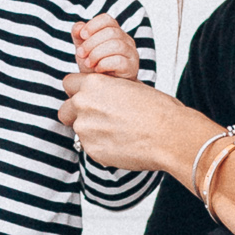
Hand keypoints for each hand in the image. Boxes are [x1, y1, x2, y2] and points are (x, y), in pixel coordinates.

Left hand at [59, 71, 206, 171]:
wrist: (169, 135)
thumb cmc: (157, 109)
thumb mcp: (131, 86)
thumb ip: (109, 88)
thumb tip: (103, 91)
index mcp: (93, 84)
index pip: (68, 83)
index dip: (78, 91)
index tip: (88, 98)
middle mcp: (83, 105)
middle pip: (65, 110)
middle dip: (76, 114)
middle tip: (99, 119)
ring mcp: (85, 130)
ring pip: (79, 130)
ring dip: (92, 132)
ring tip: (118, 133)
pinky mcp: (92, 150)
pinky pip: (90, 147)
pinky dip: (102, 146)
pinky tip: (122, 144)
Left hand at [72, 13, 139, 78]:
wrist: (103, 91)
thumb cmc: (94, 68)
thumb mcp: (84, 50)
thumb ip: (79, 36)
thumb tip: (78, 27)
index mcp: (115, 32)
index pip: (107, 19)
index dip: (92, 25)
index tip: (81, 36)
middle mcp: (126, 41)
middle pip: (111, 32)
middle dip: (91, 43)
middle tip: (81, 54)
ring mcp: (131, 54)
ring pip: (116, 45)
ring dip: (97, 53)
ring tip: (88, 63)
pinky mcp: (131, 68)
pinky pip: (119, 61)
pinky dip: (104, 64)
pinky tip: (97, 70)